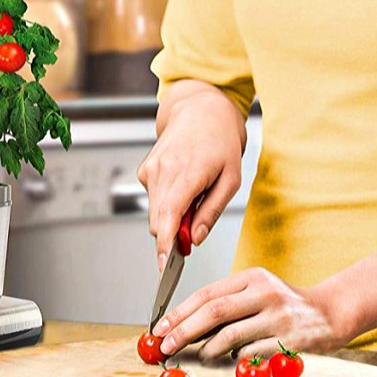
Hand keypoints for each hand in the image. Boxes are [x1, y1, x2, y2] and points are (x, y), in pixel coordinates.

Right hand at [138, 85, 245, 270]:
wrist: (201, 110)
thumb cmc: (221, 141)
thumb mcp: (231, 179)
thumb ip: (212, 212)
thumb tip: (194, 237)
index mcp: (187, 173)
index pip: (167, 217)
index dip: (164, 245)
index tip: (164, 265)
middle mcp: (163, 171)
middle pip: (158, 220)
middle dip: (172, 233)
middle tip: (193, 230)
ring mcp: (150, 170)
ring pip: (154, 212)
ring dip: (171, 216)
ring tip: (194, 197)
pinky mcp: (145, 170)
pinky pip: (153, 199)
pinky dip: (166, 202)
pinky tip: (182, 186)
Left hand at [152, 268, 355, 359]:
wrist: (331, 312)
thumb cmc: (285, 304)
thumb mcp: (256, 291)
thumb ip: (226, 302)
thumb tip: (183, 323)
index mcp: (251, 277)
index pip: (206, 293)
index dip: (179, 312)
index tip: (160, 326)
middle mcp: (265, 293)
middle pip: (214, 312)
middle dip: (183, 331)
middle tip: (167, 345)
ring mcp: (278, 317)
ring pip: (230, 335)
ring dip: (206, 348)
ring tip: (197, 354)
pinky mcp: (289, 340)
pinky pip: (251, 353)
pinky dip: (234, 358)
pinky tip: (229, 359)